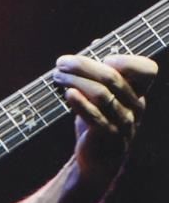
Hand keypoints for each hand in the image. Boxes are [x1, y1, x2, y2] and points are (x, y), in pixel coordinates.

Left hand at [52, 53, 157, 183]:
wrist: (97, 160)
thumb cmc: (98, 122)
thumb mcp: (103, 96)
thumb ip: (101, 72)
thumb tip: (97, 42)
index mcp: (138, 92)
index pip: (146, 69)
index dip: (126, 58)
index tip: (100, 56)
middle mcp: (135, 106)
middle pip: (112, 77)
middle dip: (83, 66)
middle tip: (61, 62)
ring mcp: (124, 123)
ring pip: (101, 95)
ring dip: (75, 82)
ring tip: (56, 77)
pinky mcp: (108, 137)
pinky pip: (96, 116)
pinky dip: (80, 103)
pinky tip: (67, 94)